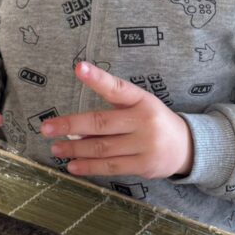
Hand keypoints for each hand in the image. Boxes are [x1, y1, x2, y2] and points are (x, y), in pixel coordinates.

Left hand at [41, 62, 193, 178]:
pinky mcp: (144, 165)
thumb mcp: (140, 106)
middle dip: (70, 126)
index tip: (78, 68)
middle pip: (101, 123)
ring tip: (55, 149)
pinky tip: (73, 166)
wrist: (187, 147)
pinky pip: (111, 167)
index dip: (98, 78)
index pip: (117, 88)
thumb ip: (113, 109)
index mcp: (142, 100)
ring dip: (75, 149)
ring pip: (102, 148)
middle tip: (46, 128)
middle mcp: (144, 121)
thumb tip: (75, 126)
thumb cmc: (154, 122)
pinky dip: (89, 167)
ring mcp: (145, 145)